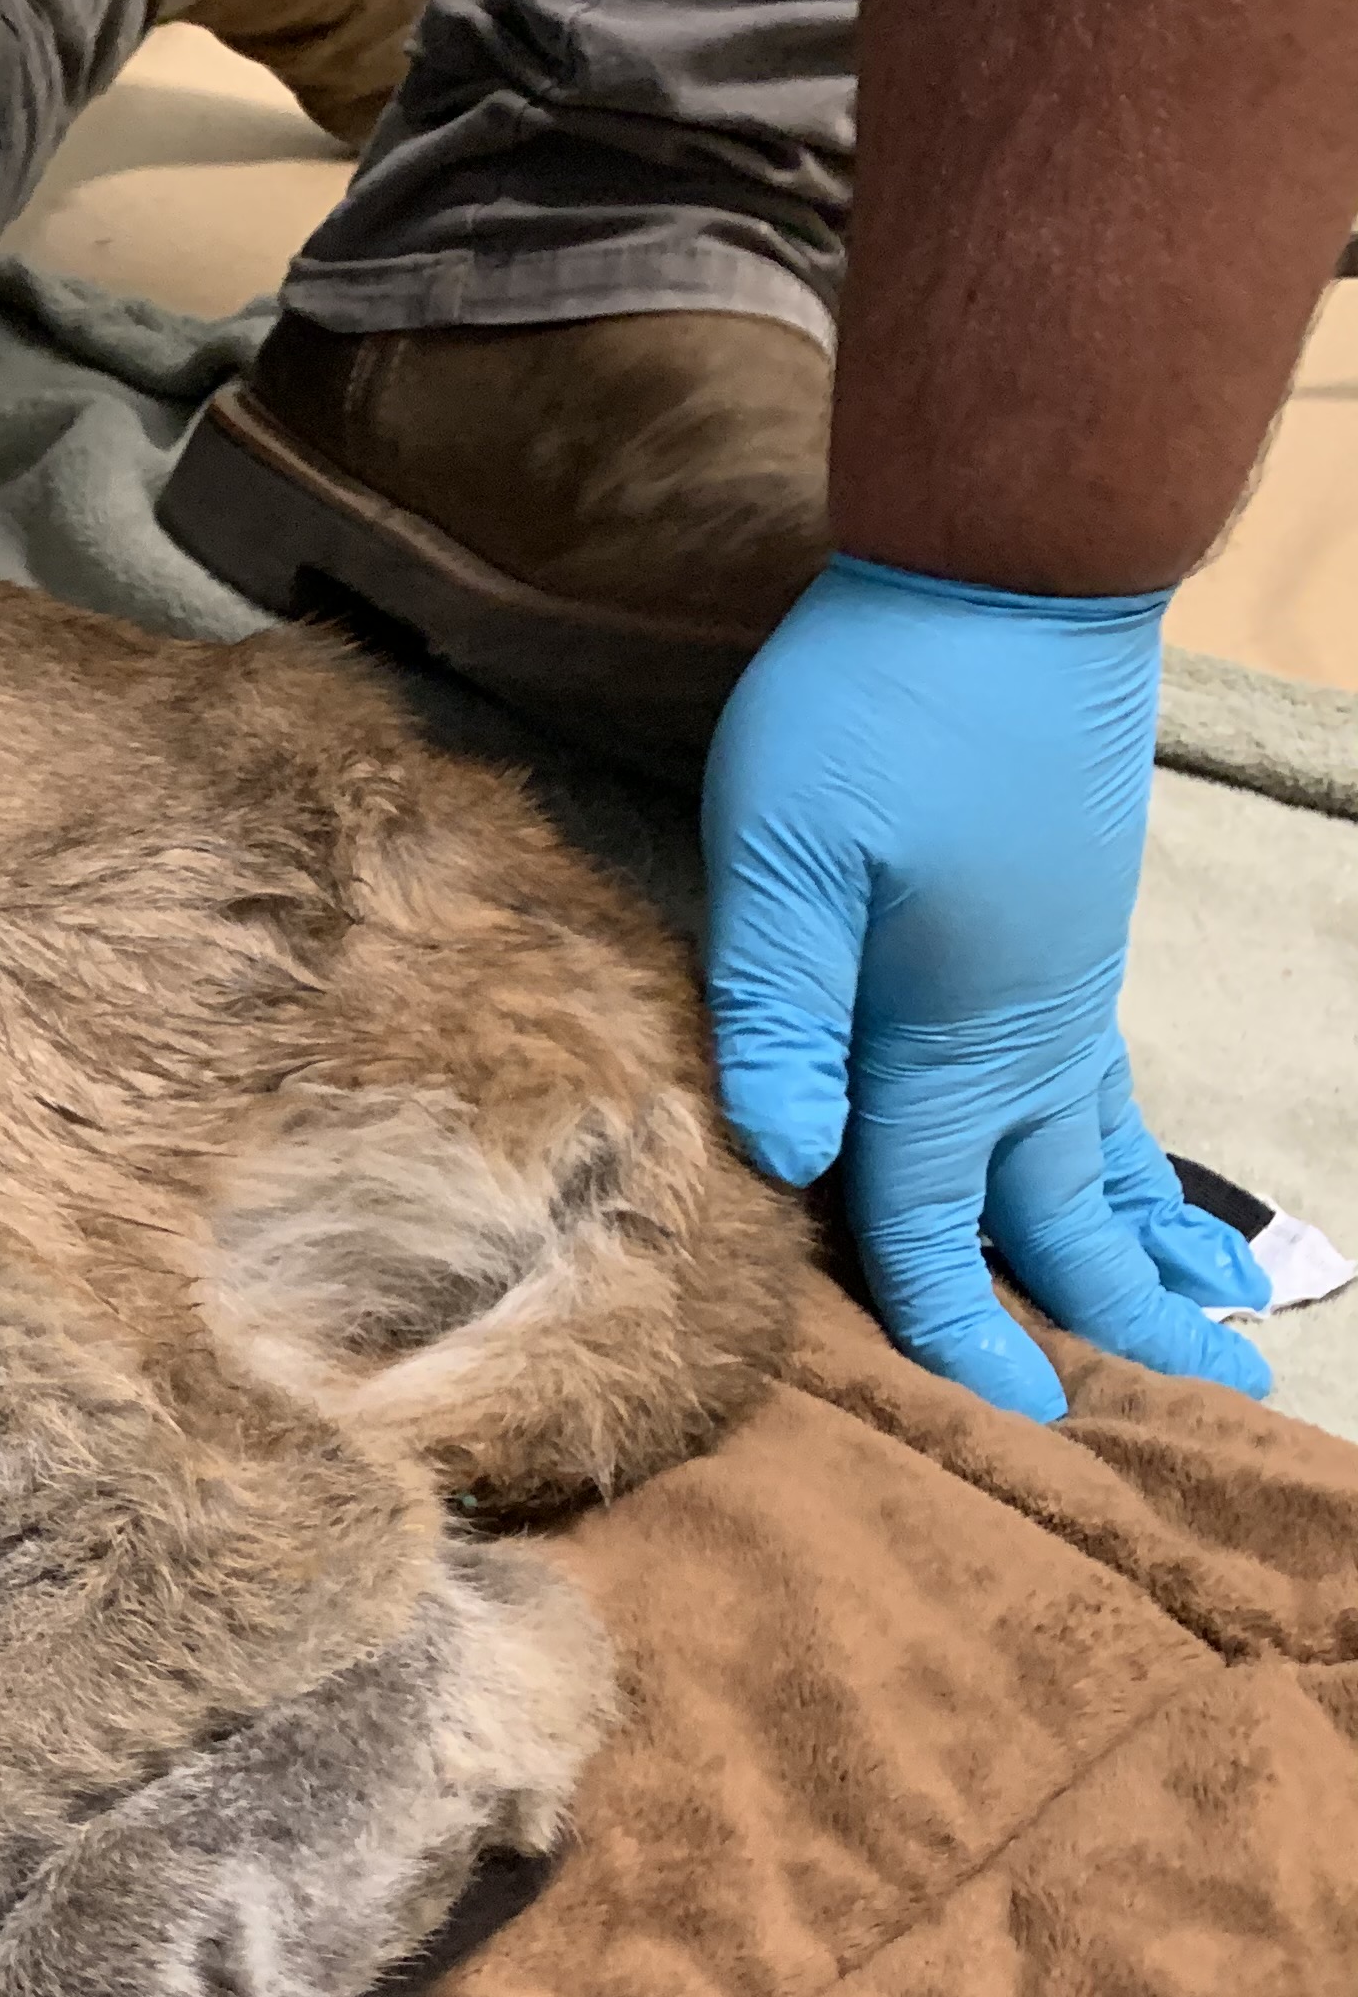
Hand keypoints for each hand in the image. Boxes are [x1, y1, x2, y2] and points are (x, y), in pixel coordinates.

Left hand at [703, 554, 1268, 1419]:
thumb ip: (780, 1011)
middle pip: (1067, 1205)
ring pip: (1107, 1142)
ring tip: (1217, 1315)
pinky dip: (1135, 1149)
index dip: (960, 1324)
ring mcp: (1063, 976)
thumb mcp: (782, 857)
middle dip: (1120, 1315)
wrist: (1006, 577)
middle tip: (1199, 1402)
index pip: (942, 1216)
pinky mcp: (1068, 928)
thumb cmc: (873, 708)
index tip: (1013, 1420)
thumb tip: (785, 1157)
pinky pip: (1108, 1077)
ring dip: (1149, 1237)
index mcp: (948, 1032)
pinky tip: (1139, 1170)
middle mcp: (1029, 1026)